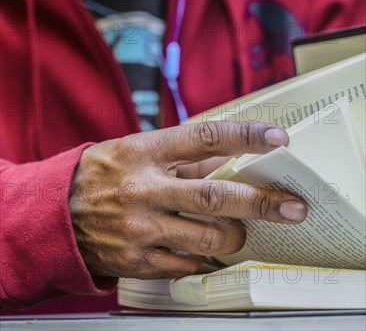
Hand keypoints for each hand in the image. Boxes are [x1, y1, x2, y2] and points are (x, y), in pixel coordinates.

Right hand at [69, 122, 306, 279]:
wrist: (56, 212)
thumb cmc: (103, 173)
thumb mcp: (137, 150)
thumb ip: (183, 155)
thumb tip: (230, 157)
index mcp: (144, 151)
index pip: (204, 137)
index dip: (245, 135)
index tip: (277, 138)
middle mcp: (143, 188)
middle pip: (214, 195)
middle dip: (261, 202)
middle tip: (293, 207)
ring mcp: (139, 227)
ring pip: (208, 236)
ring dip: (235, 235)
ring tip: (239, 230)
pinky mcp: (136, 260)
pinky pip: (187, 263)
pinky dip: (204, 255)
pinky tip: (201, 246)